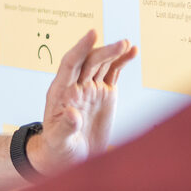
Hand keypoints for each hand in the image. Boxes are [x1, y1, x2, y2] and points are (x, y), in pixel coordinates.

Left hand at [31, 30, 137, 173]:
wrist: (68, 157)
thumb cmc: (58, 148)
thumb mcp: (59, 141)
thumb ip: (65, 127)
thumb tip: (72, 113)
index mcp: (60, 92)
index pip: (69, 64)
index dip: (80, 48)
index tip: (92, 33)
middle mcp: (75, 85)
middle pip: (89, 61)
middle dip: (104, 51)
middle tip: (121, 44)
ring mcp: (91, 88)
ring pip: (102, 64)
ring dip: (114, 52)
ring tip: (127, 44)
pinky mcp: (104, 94)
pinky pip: (113, 73)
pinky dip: (122, 61)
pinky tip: (132, 51)